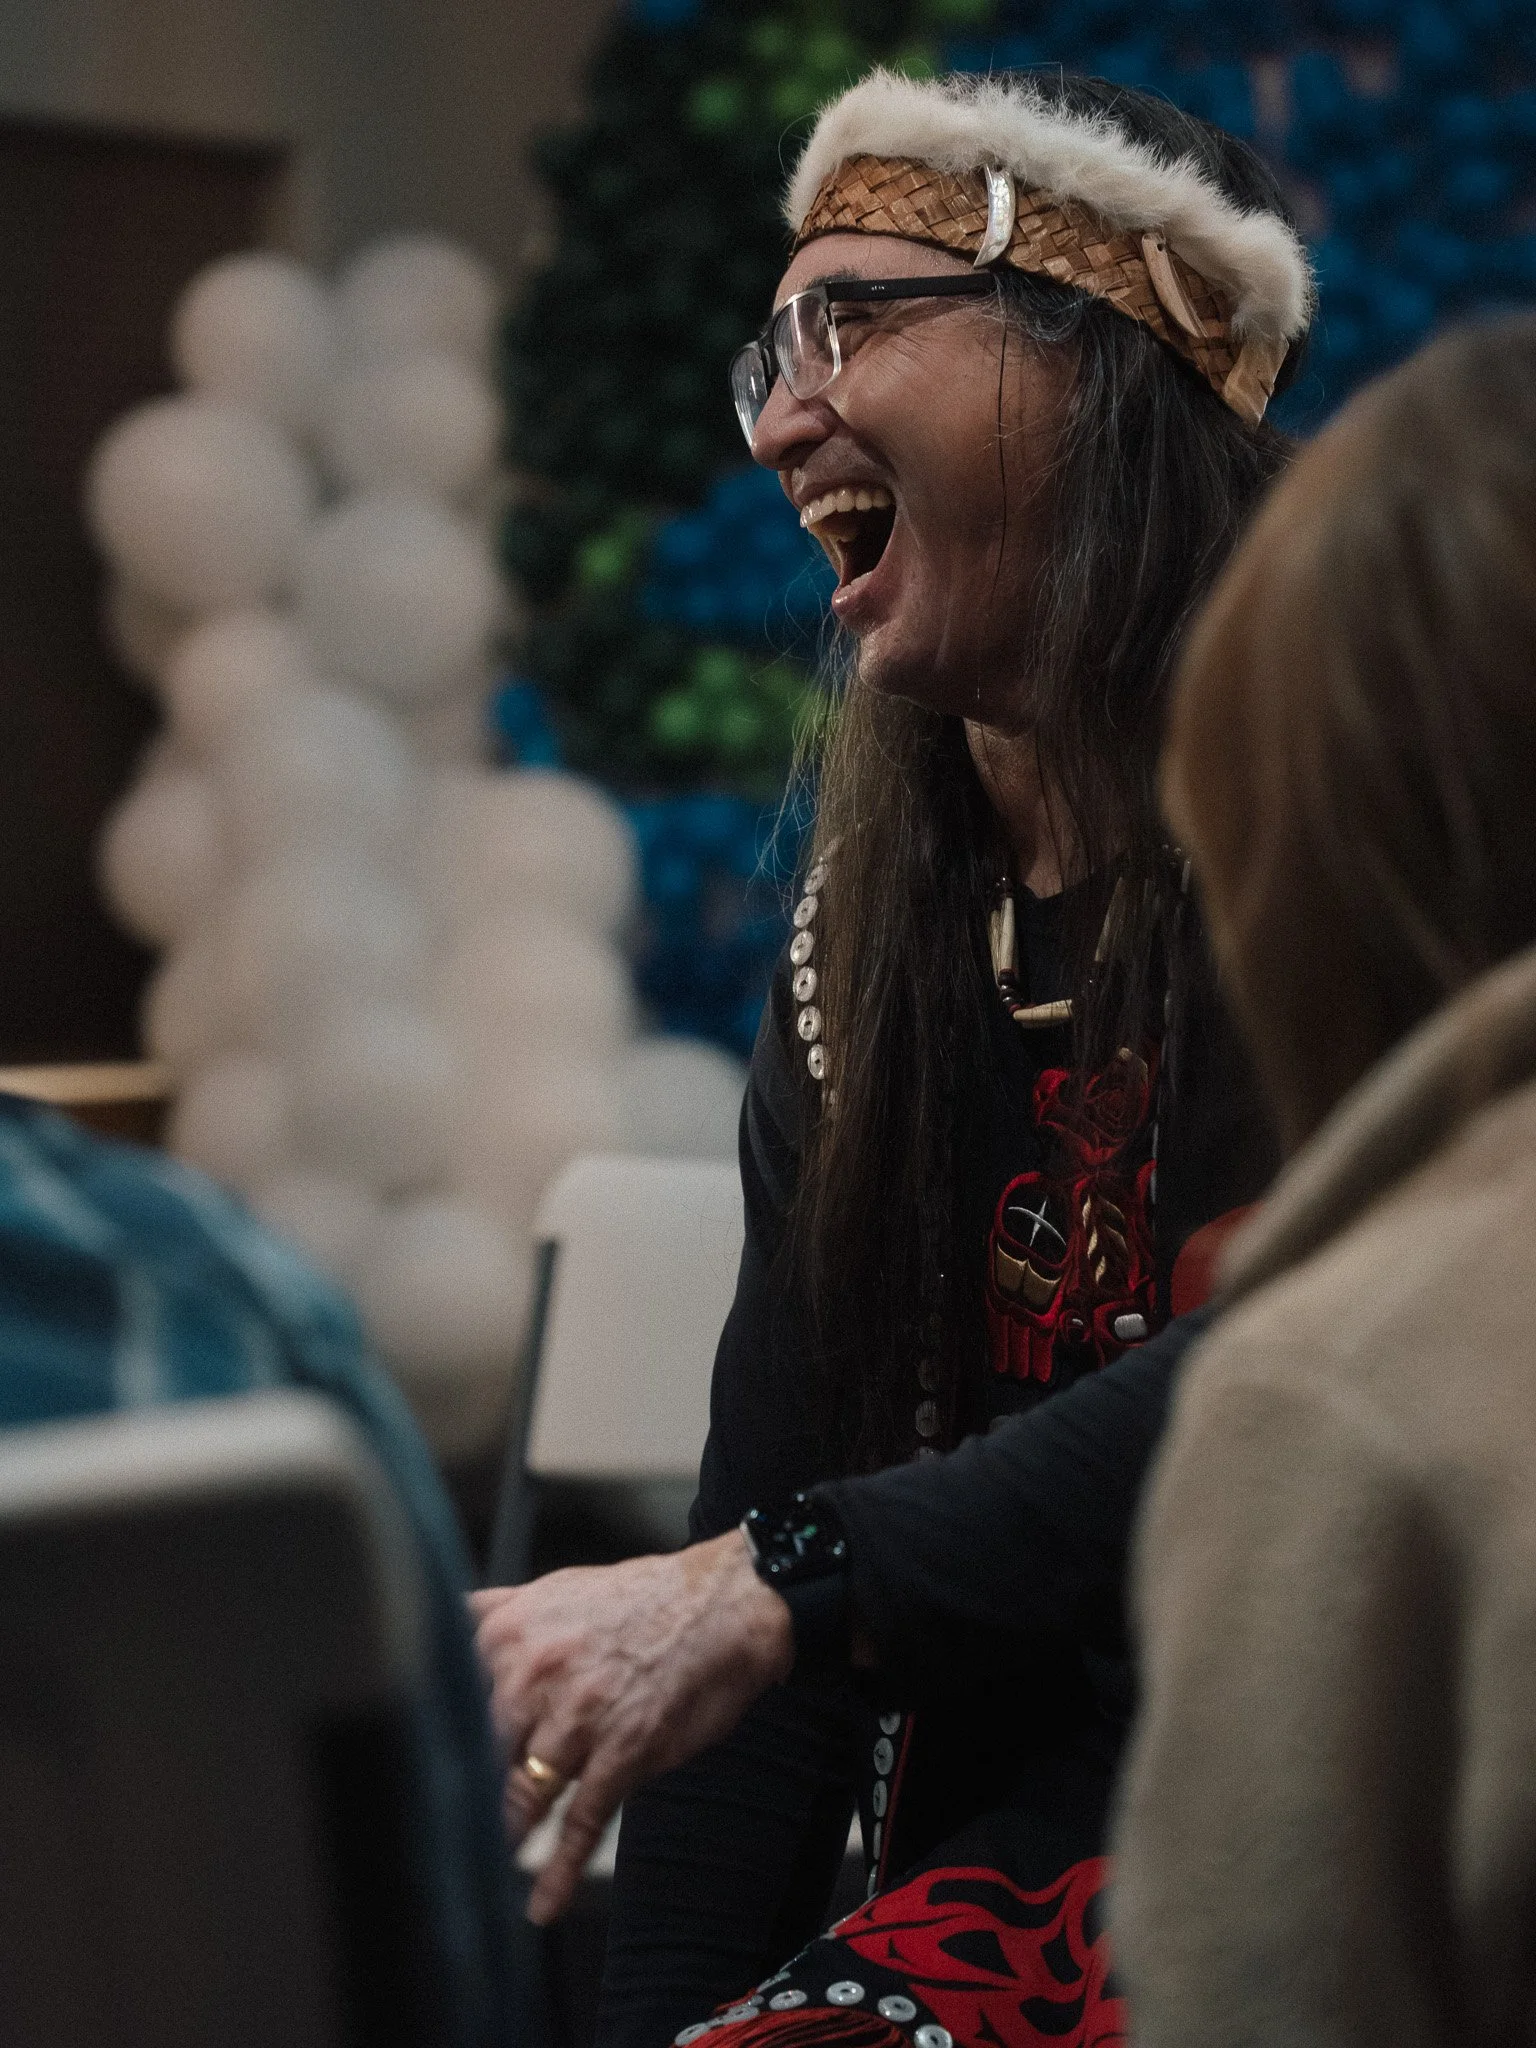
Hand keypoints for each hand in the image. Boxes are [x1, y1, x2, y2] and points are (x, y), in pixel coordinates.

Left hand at [469, 1531, 793, 1923]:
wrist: (722, 1606)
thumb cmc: (641, 1600)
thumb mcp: (556, 1589)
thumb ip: (495, 1610)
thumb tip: (447, 1615)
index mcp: (508, 1635)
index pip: (446, 1701)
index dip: (430, 1743)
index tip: (406, 1776)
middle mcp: (534, 1675)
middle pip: (475, 1755)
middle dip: (457, 1800)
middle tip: (438, 1836)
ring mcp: (578, 1718)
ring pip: (520, 1794)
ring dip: (499, 1837)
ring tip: (479, 1871)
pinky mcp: (621, 1754)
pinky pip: (580, 1823)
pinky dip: (558, 1870)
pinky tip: (542, 1903)